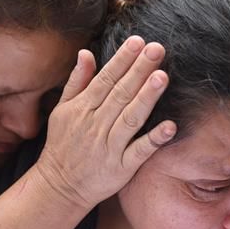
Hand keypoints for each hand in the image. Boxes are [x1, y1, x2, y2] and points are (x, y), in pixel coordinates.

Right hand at [36, 36, 175, 210]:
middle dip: (139, 70)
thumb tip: (86, 52)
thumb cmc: (63, 145)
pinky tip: (170, 126)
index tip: (138, 41)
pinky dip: (154, 139)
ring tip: (162, 77)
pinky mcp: (121, 168)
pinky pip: (140, 151)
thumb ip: (77, 81)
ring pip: (131, 118)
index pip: (106, 79)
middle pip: (121, 94)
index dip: (122, 59)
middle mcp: (96, 125)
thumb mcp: (62, 111)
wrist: (59, 187)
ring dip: (147, 97)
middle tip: (157, 49)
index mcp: (83, 108)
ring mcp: (110, 147)